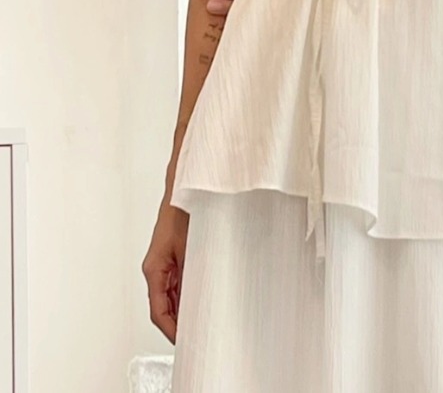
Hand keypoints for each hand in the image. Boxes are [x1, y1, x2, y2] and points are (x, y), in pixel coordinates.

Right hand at [142, 201, 189, 343]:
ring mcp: (164, 265)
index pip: (158, 311)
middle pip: (163, 308)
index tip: (182, 342)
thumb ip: (191, 277)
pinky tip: (200, 302)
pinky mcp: (173, 259)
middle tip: (194, 338)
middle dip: (177, 325)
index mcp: (154, 270)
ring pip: (170, 298)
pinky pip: (177, 286)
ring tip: (199, 324)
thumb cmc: (183, 212)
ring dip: (183, 311)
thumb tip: (196, 303)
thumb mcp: (191, 249)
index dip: (170, 330)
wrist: (185, 190)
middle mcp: (156, 270)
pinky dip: (186, 297)